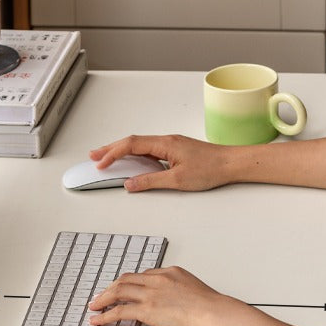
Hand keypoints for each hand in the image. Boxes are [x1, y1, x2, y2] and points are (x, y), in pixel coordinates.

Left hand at [88, 265, 225, 325]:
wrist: (213, 312)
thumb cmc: (210, 306)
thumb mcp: (193, 288)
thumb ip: (179, 290)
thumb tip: (172, 299)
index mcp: (169, 272)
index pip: (142, 275)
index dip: (128, 284)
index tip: (121, 290)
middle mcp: (157, 279)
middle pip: (125, 280)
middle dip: (110, 289)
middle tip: (100, 297)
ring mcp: (151, 294)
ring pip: (118, 292)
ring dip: (103, 299)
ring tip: (94, 307)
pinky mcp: (147, 310)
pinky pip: (119, 311)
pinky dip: (106, 315)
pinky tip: (98, 320)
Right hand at [89, 134, 231, 191]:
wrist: (231, 163)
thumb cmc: (211, 168)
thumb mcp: (177, 180)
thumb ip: (150, 182)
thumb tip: (130, 184)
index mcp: (164, 144)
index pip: (130, 145)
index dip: (112, 154)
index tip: (100, 163)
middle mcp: (166, 140)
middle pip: (131, 142)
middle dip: (110, 148)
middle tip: (94, 156)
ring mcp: (171, 145)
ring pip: (140, 145)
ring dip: (122, 151)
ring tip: (107, 158)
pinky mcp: (176, 150)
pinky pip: (150, 150)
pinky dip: (136, 155)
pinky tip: (132, 162)